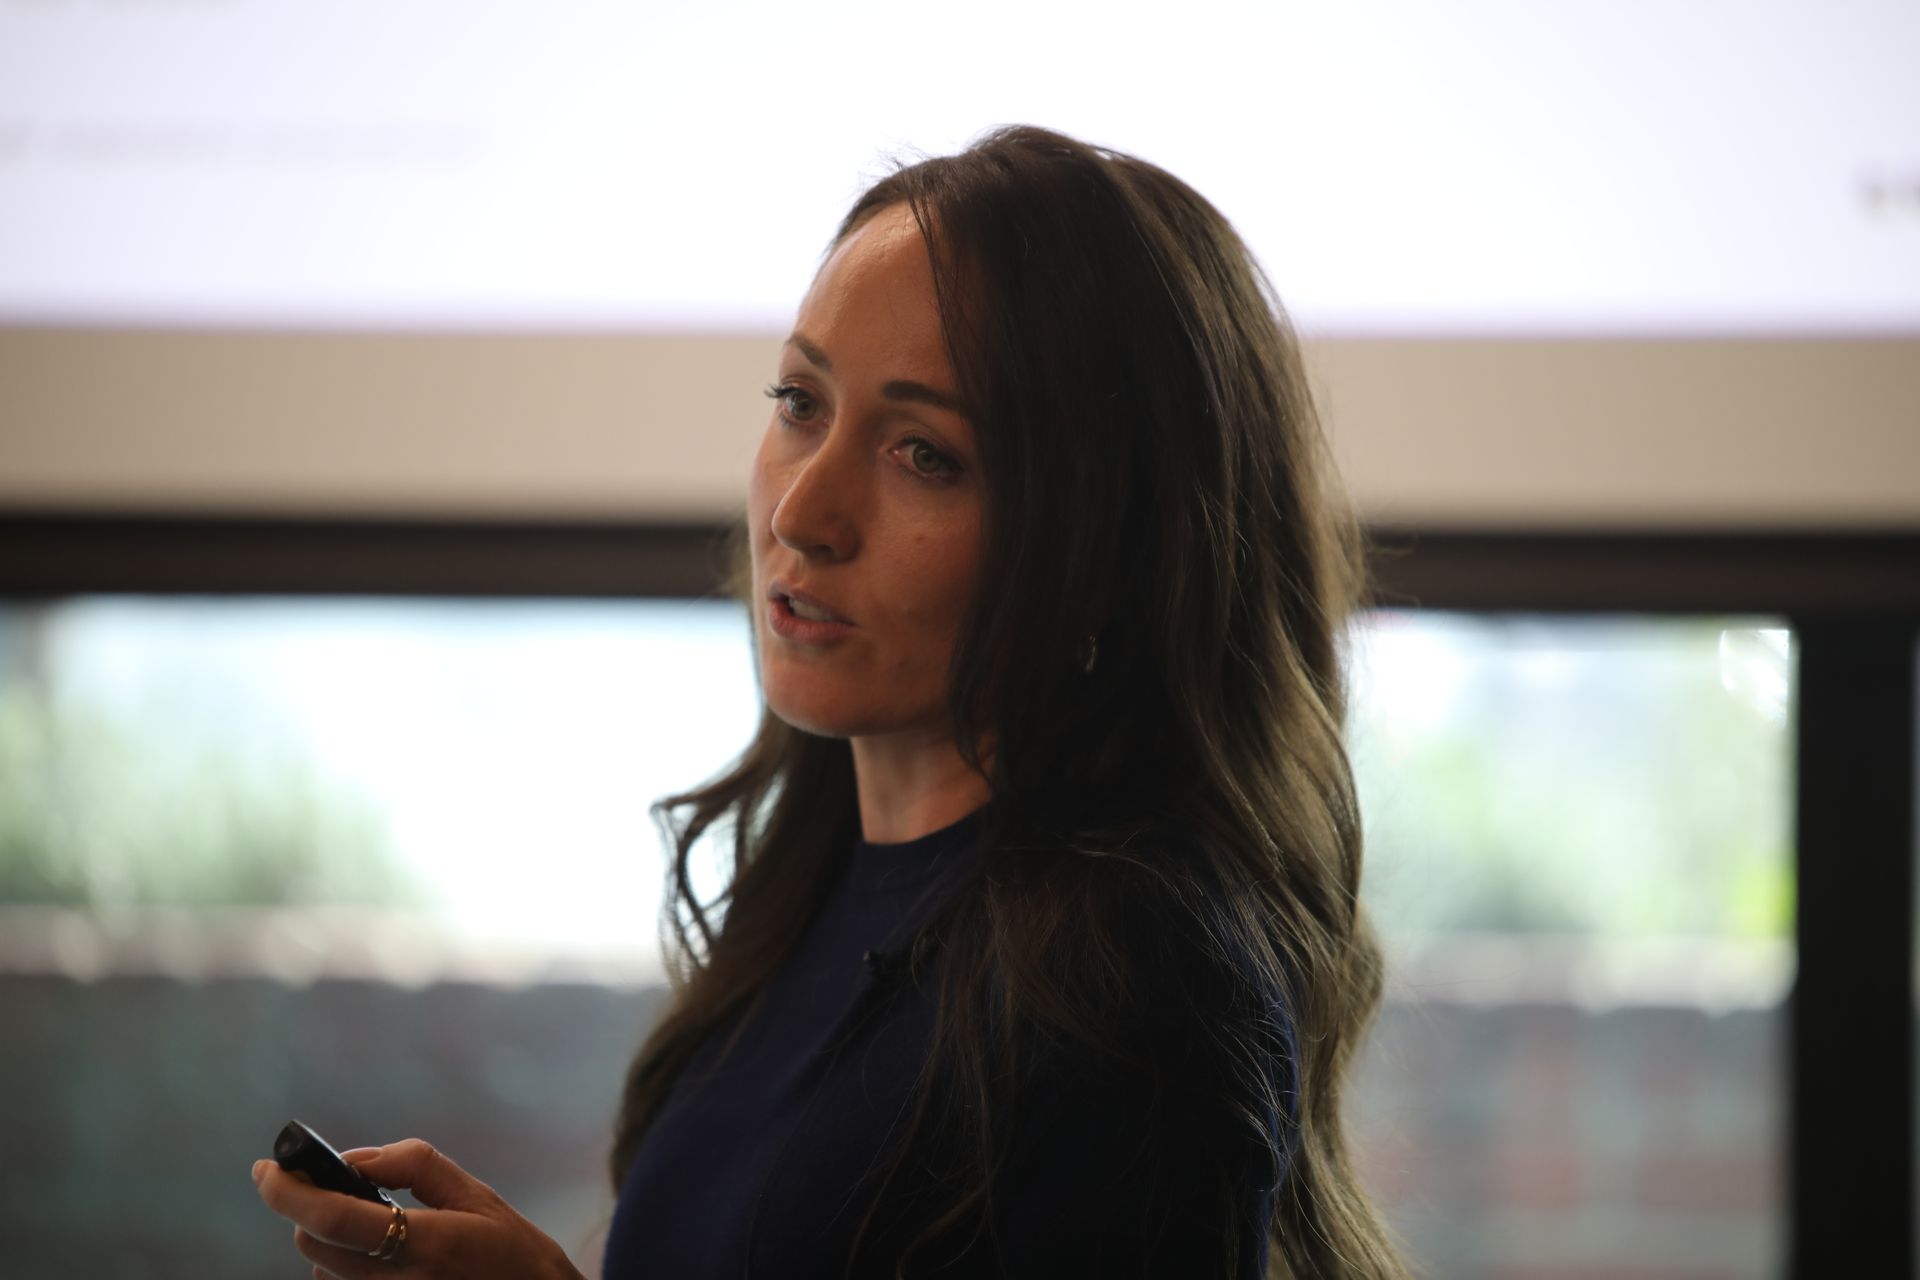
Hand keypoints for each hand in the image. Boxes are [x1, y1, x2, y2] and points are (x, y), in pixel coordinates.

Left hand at [252, 1138, 584, 1279]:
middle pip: (313, 1246)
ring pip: (322, 1271)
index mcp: (429, 1244)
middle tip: (336, 1189)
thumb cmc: (512, 1251)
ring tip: (377, 1231)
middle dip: (310, 1210)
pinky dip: (346, 1267)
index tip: (266, 1168)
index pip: (336, 1219)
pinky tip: (382, 1257)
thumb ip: (415, 1166)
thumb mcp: (477, 1196)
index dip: (290, 1192)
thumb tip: (355, 1158)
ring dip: (331, 1241)